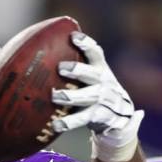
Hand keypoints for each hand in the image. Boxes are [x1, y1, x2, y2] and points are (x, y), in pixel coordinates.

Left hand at [50, 31, 143, 161]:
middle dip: (76, 70)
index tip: (73, 37)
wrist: (119, 114)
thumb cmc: (96, 88)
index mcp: (100, 68)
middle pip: (91, 74)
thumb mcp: (93, 74)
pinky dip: (68, 123)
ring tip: (54, 96)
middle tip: (60, 67)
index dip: (86, 44)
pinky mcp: (95, 116)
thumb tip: (41, 49)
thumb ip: (78, 65)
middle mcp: (102, 82)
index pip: (95, 53)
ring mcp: (99, 100)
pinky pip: (80, 119)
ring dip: (69, 96)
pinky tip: (55, 124)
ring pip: (85, 97)